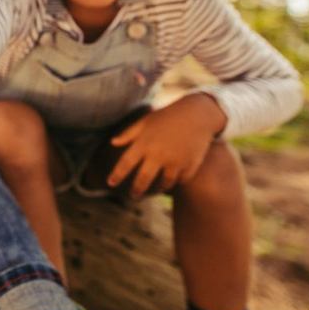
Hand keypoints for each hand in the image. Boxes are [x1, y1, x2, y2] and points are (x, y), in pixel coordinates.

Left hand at [107, 95, 226, 197]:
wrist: (198, 113)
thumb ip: (129, 133)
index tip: (110, 184)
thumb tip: (112, 142)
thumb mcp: (146, 121)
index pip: (125, 163)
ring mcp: (175, 161)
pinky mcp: (191, 165)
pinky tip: (174, 182)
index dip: (116, 175)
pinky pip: (181, 181)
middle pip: (143, 179)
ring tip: (156, 189)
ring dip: (159, 188)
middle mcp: (158, 154)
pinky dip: (177, 183)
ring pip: (164, 184)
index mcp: (144, 143)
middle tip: (133, 196)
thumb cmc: (168, 116)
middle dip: (136, 190)